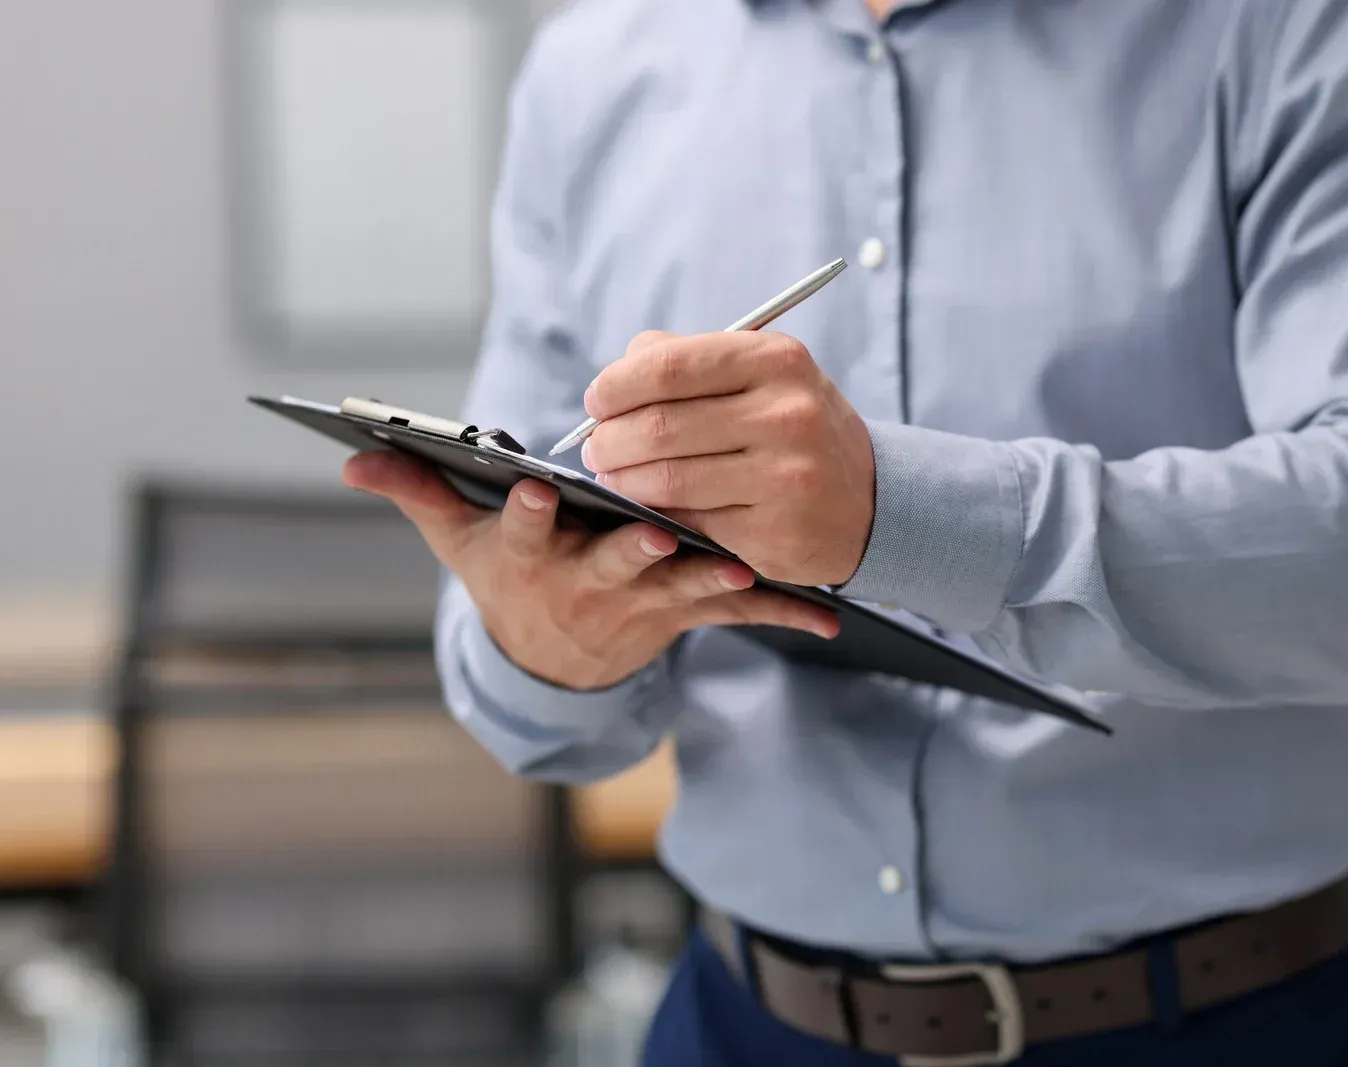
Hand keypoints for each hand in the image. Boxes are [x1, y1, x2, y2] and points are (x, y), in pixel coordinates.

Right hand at [343, 451, 838, 690]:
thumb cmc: (508, 579)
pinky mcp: (685, 613)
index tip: (528, 483)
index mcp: (530, 556)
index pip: (518, 528)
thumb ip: (414, 489)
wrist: (557, 660)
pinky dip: (782, 612)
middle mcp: (585, 583)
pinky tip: (829, 619)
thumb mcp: (458, 541)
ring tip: (746, 568)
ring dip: (711, 579)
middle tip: (653, 535)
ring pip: (678, 589)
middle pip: (609, 565)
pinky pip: (735, 614)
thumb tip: (351, 455)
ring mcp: (641, 603)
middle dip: (630, 551)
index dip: (521, 511)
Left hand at [580, 330, 875, 586]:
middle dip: (609, 441)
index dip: (615, 387)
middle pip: (658, 427)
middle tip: (596, 449)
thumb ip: (686, 361)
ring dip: (623, 482)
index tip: (597, 402)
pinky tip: (655, 508)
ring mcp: (785, 477)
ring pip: (667, 480)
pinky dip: (659, 515)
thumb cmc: (792, 429)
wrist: (867, 502)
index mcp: (776, 361)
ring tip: (614, 477)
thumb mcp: (760, 376)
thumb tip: (615, 376)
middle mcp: (787, 414)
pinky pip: (690, 521)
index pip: (667, 366)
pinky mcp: (775, 531)